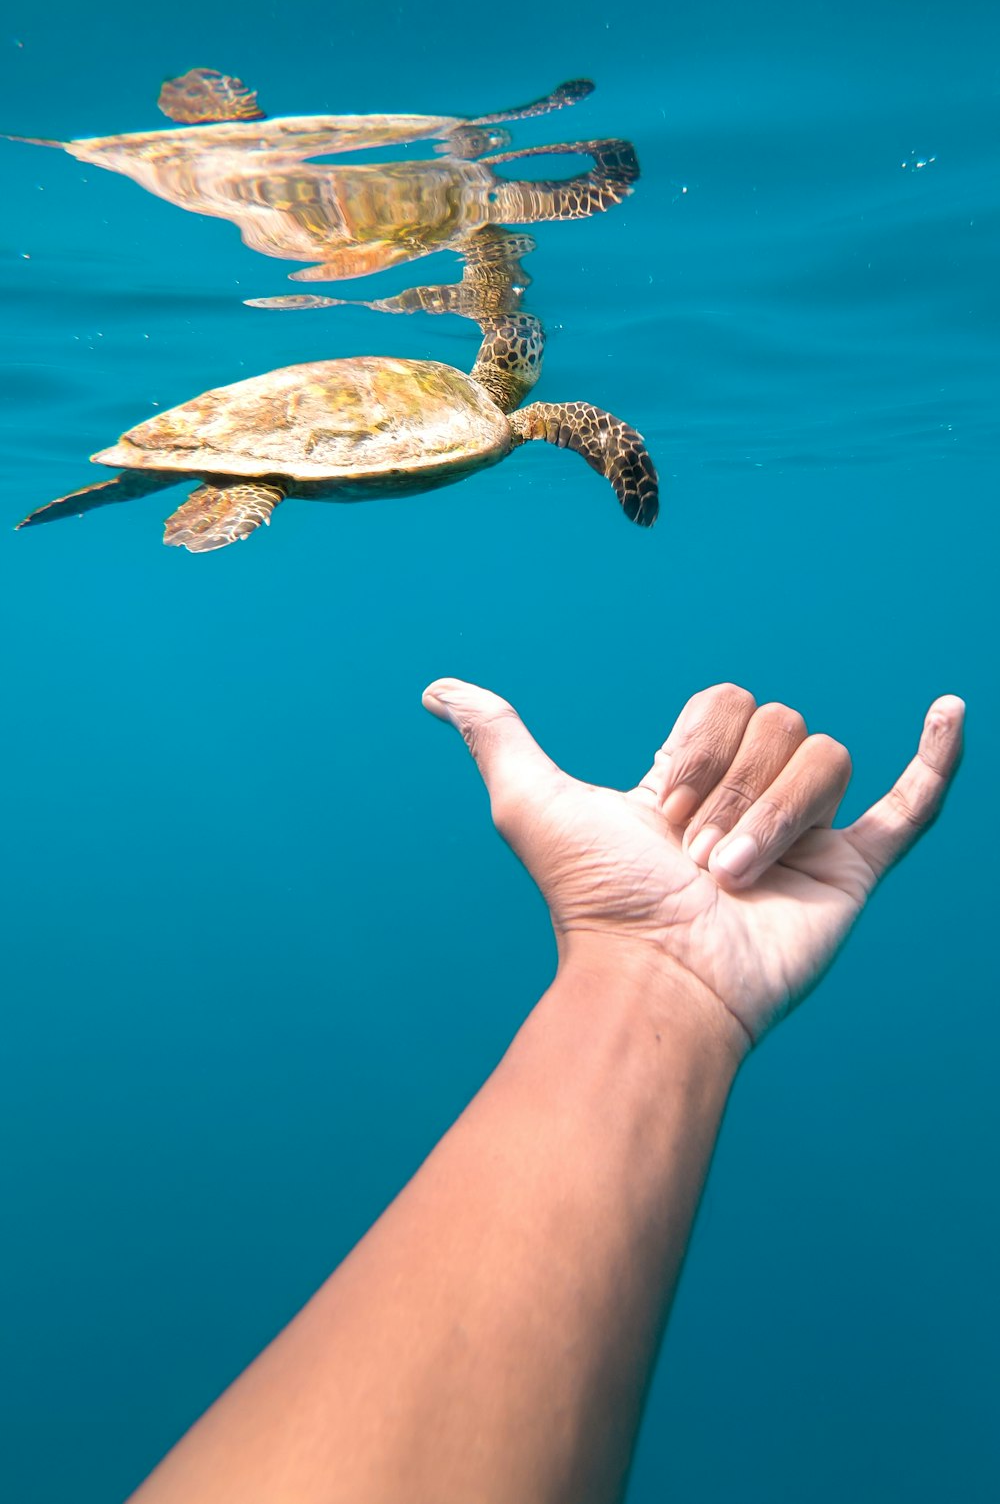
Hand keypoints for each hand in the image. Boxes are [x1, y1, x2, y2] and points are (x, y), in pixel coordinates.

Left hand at [422, 679, 963, 1048]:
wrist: (655, 976)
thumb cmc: (593, 900)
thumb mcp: (533, 803)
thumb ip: (497, 737)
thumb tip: (437, 689)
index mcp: (694, 780)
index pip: (723, 703)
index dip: (696, 743)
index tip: (659, 804)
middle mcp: (753, 799)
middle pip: (775, 724)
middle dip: (730, 788)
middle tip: (696, 860)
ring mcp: (807, 834)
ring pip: (821, 758)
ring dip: (773, 817)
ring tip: (736, 878)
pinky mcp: (853, 869)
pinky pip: (911, 804)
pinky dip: (938, 758)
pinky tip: (950, 710)